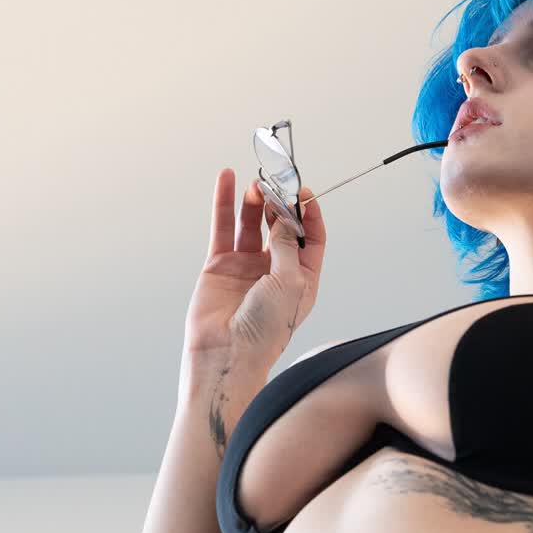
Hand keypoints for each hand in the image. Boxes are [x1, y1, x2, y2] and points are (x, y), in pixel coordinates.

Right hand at [183, 167, 325, 368]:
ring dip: (255, 201)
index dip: (309, 213)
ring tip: (255, 184)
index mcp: (302, 278)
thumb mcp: (289, 282)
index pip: (312, 237)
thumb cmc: (265, 330)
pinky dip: (224, 202)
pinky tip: (227, 179)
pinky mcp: (220, 264)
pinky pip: (223, 227)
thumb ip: (287, 244)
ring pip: (252, 223)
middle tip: (275, 184)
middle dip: (280, 203)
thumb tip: (283, 217)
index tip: (303, 192)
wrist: (227, 353)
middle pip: (281, 225)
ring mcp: (247, 266)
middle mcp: (275, 270)